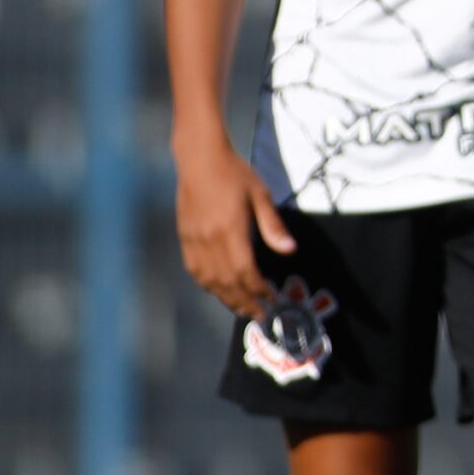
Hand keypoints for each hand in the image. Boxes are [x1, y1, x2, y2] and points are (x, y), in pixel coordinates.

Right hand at [174, 132, 296, 319]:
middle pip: (227, 281)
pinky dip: (208, 285)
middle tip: (259, 315)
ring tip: (241, 309)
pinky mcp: (184, 237)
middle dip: (244, 301)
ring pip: (209, 279)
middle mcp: (209, 240)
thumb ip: (273, 226)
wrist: (199, 159)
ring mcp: (193, 240)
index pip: (245, 270)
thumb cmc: (235, 174)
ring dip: (225, 298)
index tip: (271, 298)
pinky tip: (217, 291)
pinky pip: (195, 269)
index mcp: (230, 230)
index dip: (258, 289)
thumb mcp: (261, 195)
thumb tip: (289, 251)